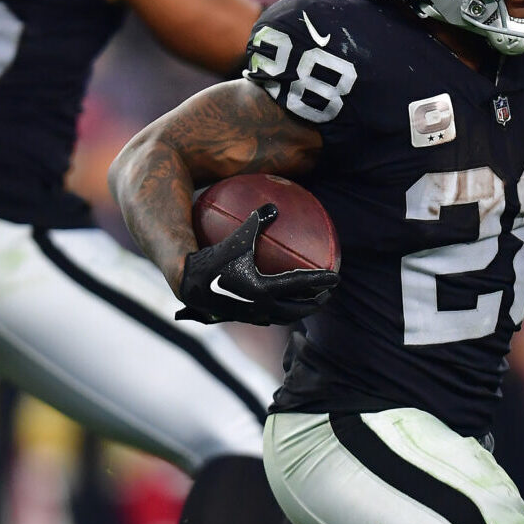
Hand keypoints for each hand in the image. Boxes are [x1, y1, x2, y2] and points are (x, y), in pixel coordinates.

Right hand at [177, 204, 338, 325]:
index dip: (321, 280)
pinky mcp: (240, 318)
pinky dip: (278, 310)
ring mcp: (251, 316)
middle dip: (315, 302)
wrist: (186, 284)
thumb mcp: (237, 238)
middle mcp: (261, 307)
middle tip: (327, 293)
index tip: (337, 277)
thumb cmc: (211, 258)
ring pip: (282, 317)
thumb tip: (274, 205)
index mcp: (263, 288)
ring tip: (307, 302)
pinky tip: (277, 302)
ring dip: (297, 310)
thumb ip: (256, 222)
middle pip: (297, 309)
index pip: (301, 284)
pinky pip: (266, 316)